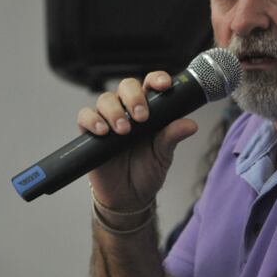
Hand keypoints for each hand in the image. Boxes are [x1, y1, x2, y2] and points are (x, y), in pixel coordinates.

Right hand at [78, 73, 197, 212]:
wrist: (128, 197)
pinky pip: (85, 116)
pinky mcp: (90, 133)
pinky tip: (103, 131)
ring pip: (105, 99)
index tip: (164, 85)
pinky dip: (92, 120)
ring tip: (124, 130)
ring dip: (114, 111)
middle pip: (127, 86)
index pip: (151, 85)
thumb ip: (172, 137)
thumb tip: (191, 125)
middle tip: (142, 117)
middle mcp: (128, 110)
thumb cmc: (147, 171)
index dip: (157, 79)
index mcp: (150, 110)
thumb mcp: (163, 155)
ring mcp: (108, 120)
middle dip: (134, 97)